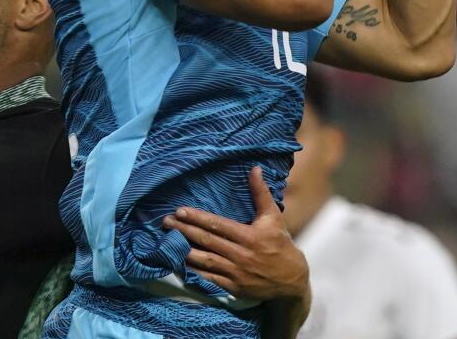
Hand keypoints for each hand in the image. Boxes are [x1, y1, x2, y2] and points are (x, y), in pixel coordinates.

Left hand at [163, 166, 308, 301]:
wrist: (292, 281)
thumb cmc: (281, 244)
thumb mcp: (273, 217)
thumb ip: (261, 193)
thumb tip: (254, 169)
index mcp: (249, 236)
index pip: (218, 225)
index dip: (197, 218)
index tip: (179, 211)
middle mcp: (241, 254)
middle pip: (207, 240)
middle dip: (184, 230)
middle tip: (165, 222)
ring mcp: (236, 273)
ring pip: (205, 260)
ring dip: (184, 251)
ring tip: (167, 242)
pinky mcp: (233, 287)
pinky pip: (209, 279)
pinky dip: (194, 271)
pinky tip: (180, 264)